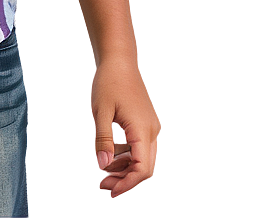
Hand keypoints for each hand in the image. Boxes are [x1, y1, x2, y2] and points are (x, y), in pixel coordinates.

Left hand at [91, 55, 159, 198]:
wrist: (119, 61)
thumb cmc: (109, 82)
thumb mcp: (100, 110)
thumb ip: (103, 139)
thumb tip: (102, 165)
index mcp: (142, 128)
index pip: (142, 168)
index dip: (128, 183)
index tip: (111, 190)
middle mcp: (151, 130)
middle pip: (144, 167)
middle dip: (125, 180)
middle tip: (103, 185)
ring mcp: (150, 126)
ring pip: (143, 158)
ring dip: (126, 169)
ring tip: (104, 173)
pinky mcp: (145, 123)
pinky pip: (140, 147)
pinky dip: (127, 157)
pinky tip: (111, 157)